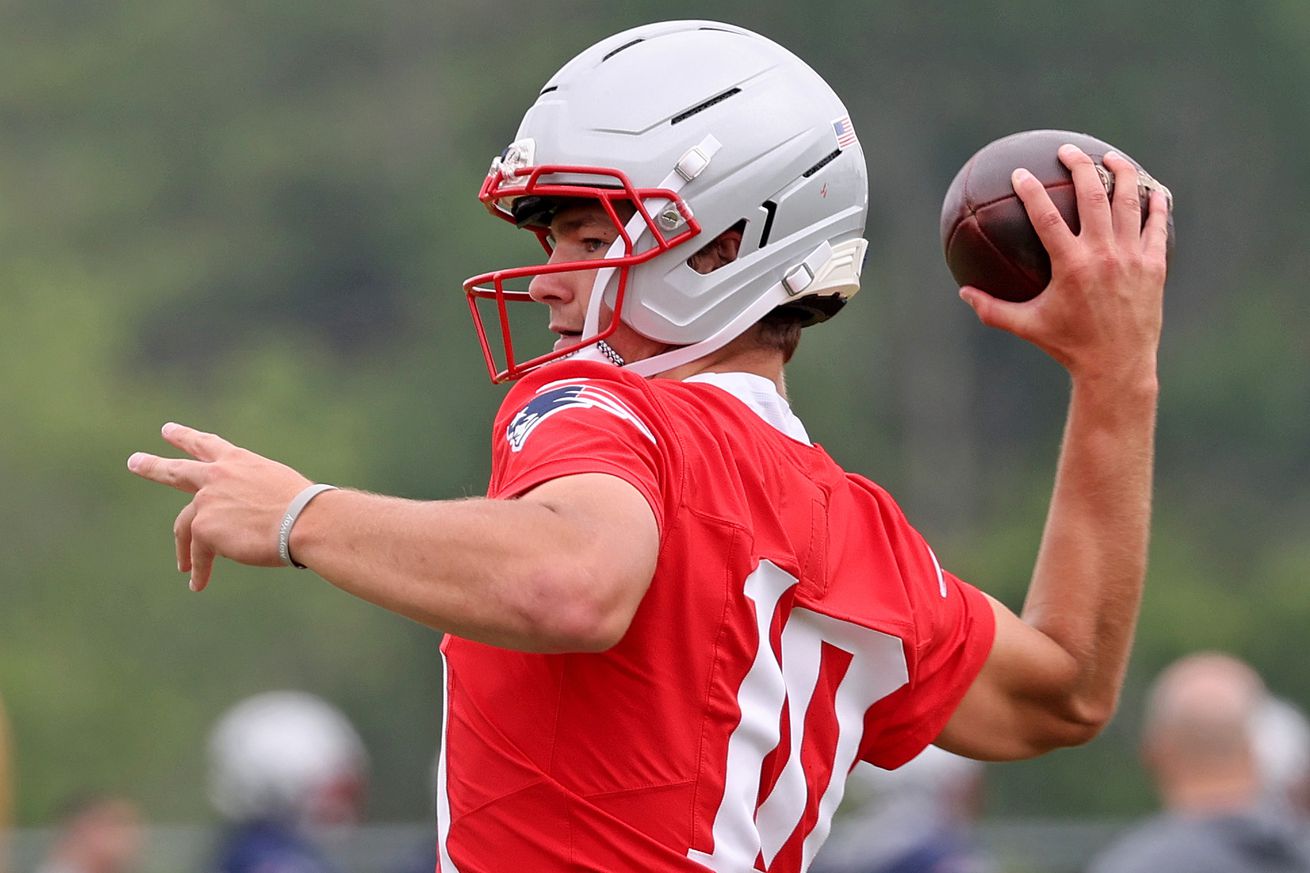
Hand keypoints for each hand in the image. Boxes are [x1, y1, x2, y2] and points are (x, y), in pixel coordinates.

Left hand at [127, 423, 310, 590]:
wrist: (305, 521)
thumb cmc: (307, 508)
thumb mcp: (279, 488)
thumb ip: (254, 495)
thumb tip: (249, 517)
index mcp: (240, 461)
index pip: (208, 445)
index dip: (186, 437)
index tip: (168, 430)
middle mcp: (218, 476)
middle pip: (177, 471)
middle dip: (153, 466)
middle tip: (135, 462)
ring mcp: (207, 501)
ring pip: (184, 525)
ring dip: (181, 547)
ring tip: (180, 565)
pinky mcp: (204, 528)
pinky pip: (199, 554)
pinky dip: (200, 570)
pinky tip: (199, 584)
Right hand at [959, 144, 1169, 384]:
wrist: (1117, 366)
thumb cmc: (1068, 345)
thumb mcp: (1026, 326)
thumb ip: (992, 308)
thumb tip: (963, 293)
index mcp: (1070, 266)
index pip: (1046, 217)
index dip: (1030, 192)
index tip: (1020, 173)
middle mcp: (1102, 255)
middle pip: (1092, 196)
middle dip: (1079, 167)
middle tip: (1067, 152)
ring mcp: (1132, 257)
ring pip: (1128, 202)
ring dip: (1120, 174)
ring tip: (1110, 158)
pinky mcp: (1154, 265)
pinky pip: (1156, 225)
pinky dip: (1155, 203)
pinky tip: (1152, 189)